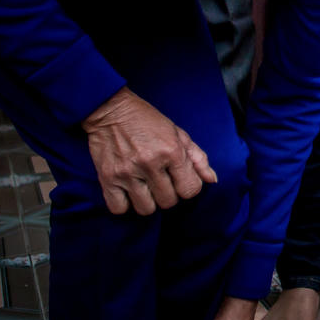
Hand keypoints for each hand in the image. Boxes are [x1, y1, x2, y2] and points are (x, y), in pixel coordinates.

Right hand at [81, 87, 217, 214]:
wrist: (111, 110)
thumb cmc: (147, 121)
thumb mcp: (178, 133)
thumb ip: (198, 158)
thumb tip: (212, 180)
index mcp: (172, 150)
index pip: (190, 189)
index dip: (188, 187)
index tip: (180, 180)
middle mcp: (150, 163)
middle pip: (168, 202)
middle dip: (169, 194)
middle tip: (162, 181)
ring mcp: (127, 172)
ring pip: (146, 209)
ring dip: (148, 201)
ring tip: (145, 187)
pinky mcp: (107, 178)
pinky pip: (119, 208)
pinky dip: (125, 204)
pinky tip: (129, 192)